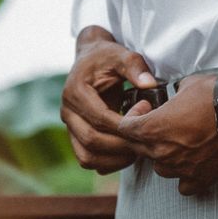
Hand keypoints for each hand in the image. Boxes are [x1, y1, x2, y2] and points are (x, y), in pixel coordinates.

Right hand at [60, 26, 156, 173]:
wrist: (92, 59)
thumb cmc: (108, 57)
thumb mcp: (123, 55)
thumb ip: (135, 66)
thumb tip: (149, 84)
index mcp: (76, 92)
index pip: (99, 118)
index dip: (124, 124)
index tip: (146, 119)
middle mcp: (68, 112)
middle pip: (91, 140)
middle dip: (122, 145)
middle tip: (146, 141)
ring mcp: (70, 127)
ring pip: (87, 156)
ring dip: (114, 160)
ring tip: (138, 152)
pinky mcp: (76, 136)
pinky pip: (88, 159)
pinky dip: (108, 163)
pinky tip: (128, 154)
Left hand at [115, 69, 217, 194]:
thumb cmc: (216, 93)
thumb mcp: (185, 85)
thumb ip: (170, 97)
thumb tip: (170, 96)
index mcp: (153, 128)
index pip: (125, 129)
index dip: (133, 116)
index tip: (147, 109)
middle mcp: (162, 152)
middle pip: (140, 149)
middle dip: (147, 135)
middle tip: (165, 123)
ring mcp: (181, 168)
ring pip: (161, 168)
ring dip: (166, 156)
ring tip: (182, 142)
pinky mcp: (201, 178)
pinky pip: (184, 185)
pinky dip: (186, 176)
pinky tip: (194, 163)